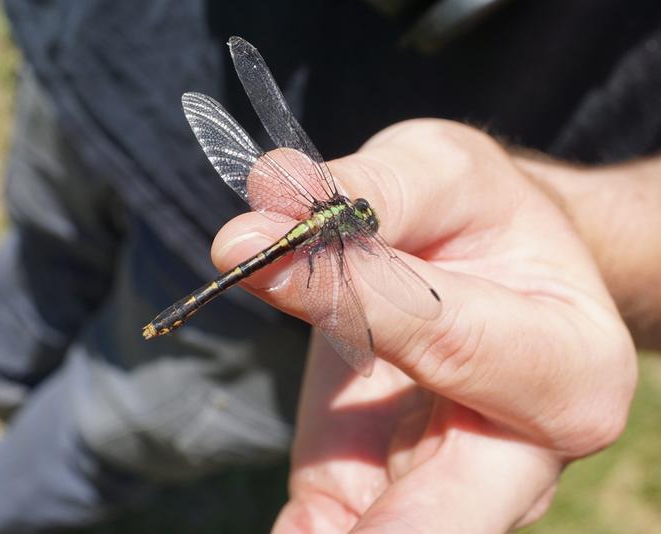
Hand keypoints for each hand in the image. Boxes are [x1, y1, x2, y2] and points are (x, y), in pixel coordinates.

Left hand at [212, 120, 635, 531]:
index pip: (452, 341)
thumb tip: (262, 215)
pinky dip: (314, 533)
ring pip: (405, 532)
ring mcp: (462, 489)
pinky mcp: (391, 495)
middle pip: (460, 512)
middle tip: (307, 531)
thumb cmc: (477, 216)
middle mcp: (527, 450)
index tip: (251, 253)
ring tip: (291, 532)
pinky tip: (290, 531)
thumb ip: (365, 194)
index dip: (356, 301)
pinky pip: (348, 528)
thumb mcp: (439, 173)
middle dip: (395, 525)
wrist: (488, 268)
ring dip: (343, 531)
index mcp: (568, 362)